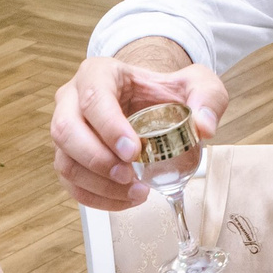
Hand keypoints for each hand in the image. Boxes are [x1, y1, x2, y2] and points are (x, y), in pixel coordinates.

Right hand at [50, 53, 228, 211]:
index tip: (134, 151)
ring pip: (65, 162)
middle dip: (97, 160)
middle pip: (65, 131)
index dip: (109, 128)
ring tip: (135, 191)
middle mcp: (72, 99)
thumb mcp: (195, 83)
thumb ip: (207, 97)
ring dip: (98, 185)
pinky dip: (97, 198)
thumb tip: (204, 127)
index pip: (92, 98)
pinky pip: (71, 184)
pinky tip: (126, 199)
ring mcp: (65, 129)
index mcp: (97, 73)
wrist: (147, 100)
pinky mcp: (68, 157)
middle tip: (130, 176)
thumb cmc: (163, 91)